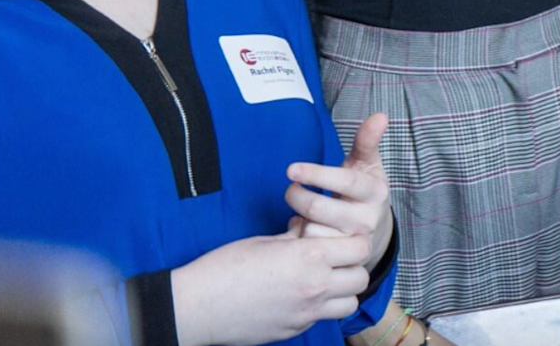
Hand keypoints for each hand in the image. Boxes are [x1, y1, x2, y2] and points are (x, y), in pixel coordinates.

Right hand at [171, 230, 372, 345]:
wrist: (197, 306)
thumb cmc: (225, 267)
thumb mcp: (264, 241)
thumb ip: (295, 237)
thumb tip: (308, 229)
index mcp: (309, 257)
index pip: (360, 247)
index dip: (353, 241)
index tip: (342, 239)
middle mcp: (315, 286)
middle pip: (361, 277)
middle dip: (353, 266)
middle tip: (335, 260)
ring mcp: (306, 313)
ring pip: (350, 303)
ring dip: (343, 291)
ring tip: (324, 281)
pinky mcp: (295, 330)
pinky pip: (323, 318)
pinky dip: (321, 308)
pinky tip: (300, 298)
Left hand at [287, 112, 393, 272]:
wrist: (373, 231)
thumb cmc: (362, 191)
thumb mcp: (367, 164)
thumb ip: (367, 140)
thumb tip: (380, 115)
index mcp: (375, 191)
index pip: (345, 181)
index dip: (317, 174)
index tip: (290, 168)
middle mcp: (367, 219)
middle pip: (318, 208)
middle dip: (296, 195)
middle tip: (292, 188)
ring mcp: (354, 242)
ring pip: (311, 231)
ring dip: (298, 218)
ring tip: (300, 211)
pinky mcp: (340, 259)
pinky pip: (308, 248)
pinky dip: (299, 236)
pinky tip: (303, 229)